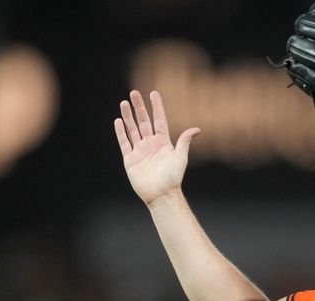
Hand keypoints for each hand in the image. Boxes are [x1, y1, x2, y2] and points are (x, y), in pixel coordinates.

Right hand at [114, 90, 200, 205]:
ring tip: (124, 103)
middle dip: (139, 107)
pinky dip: (121, 132)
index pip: (159, 120)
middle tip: (134, 93)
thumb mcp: (181, 157)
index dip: (156, 107)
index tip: (153, 93)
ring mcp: (140, 151)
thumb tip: (196, 129)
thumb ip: (184, 141)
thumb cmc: (173, 177)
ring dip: (128, 116)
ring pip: (132, 129)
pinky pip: (124, 143)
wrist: (161, 194)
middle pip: (143, 121)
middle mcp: (151, 144)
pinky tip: (118, 121)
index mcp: (163, 142)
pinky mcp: (130, 159)